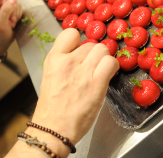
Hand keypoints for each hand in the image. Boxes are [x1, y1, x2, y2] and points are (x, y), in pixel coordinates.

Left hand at [0, 0, 21, 56]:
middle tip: (10, 19)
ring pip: (14, 2)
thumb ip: (5, 11)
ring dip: (14, 13)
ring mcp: (4, 8)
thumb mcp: (0, 24)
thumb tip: (13, 0)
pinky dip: (17, 15)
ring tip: (11, 23)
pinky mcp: (11, 12)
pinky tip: (13, 23)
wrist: (1, 45)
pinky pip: (18, 7)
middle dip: (11, 7)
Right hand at [31, 29, 118, 144]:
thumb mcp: (50, 75)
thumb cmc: (52, 107)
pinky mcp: (97, 83)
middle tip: (91, 69)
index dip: (78, 42)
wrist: (53, 128)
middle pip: (90, 44)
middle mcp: (68, 61)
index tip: (80, 51)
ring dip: (104, 60)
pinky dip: (113, 67)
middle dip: (93, 55)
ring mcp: (83, 72)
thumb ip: (63, 61)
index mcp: (54, 59)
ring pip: (102, 50)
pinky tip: (107, 76)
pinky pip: (111, 63)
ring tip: (99, 73)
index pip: (71, 33)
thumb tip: (80, 53)